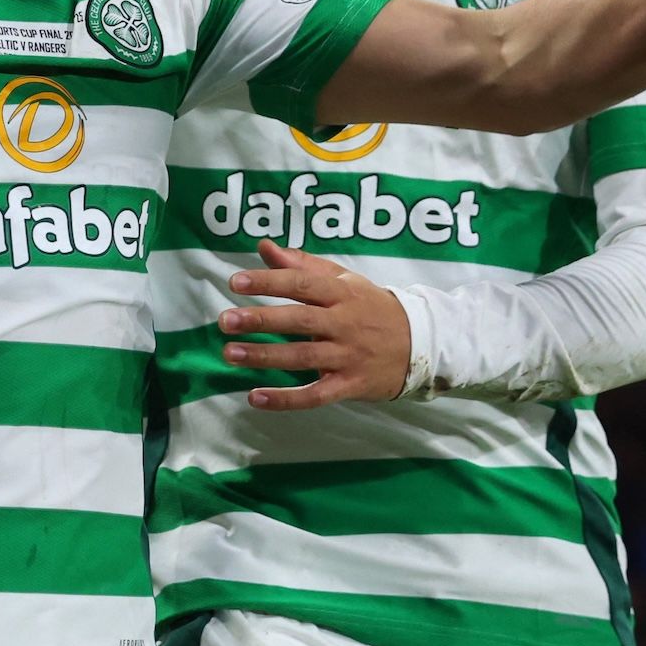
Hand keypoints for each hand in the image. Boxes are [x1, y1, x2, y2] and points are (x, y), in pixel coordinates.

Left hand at [220, 240, 413, 409]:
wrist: (420, 344)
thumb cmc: (372, 308)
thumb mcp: (344, 280)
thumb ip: (302, 264)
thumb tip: (263, 246)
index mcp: (341, 293)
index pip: (302, 283)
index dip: (269, 281)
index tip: (236, 282)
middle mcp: (344, 323)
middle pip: (299, 320)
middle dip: (261, 319)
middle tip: (225, 321)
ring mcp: (347, 356)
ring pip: (302, 357)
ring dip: (265, 356)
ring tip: (230, 353)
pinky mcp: (349, 385)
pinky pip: (315, 394)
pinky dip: (285, 399)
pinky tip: (255, 397)